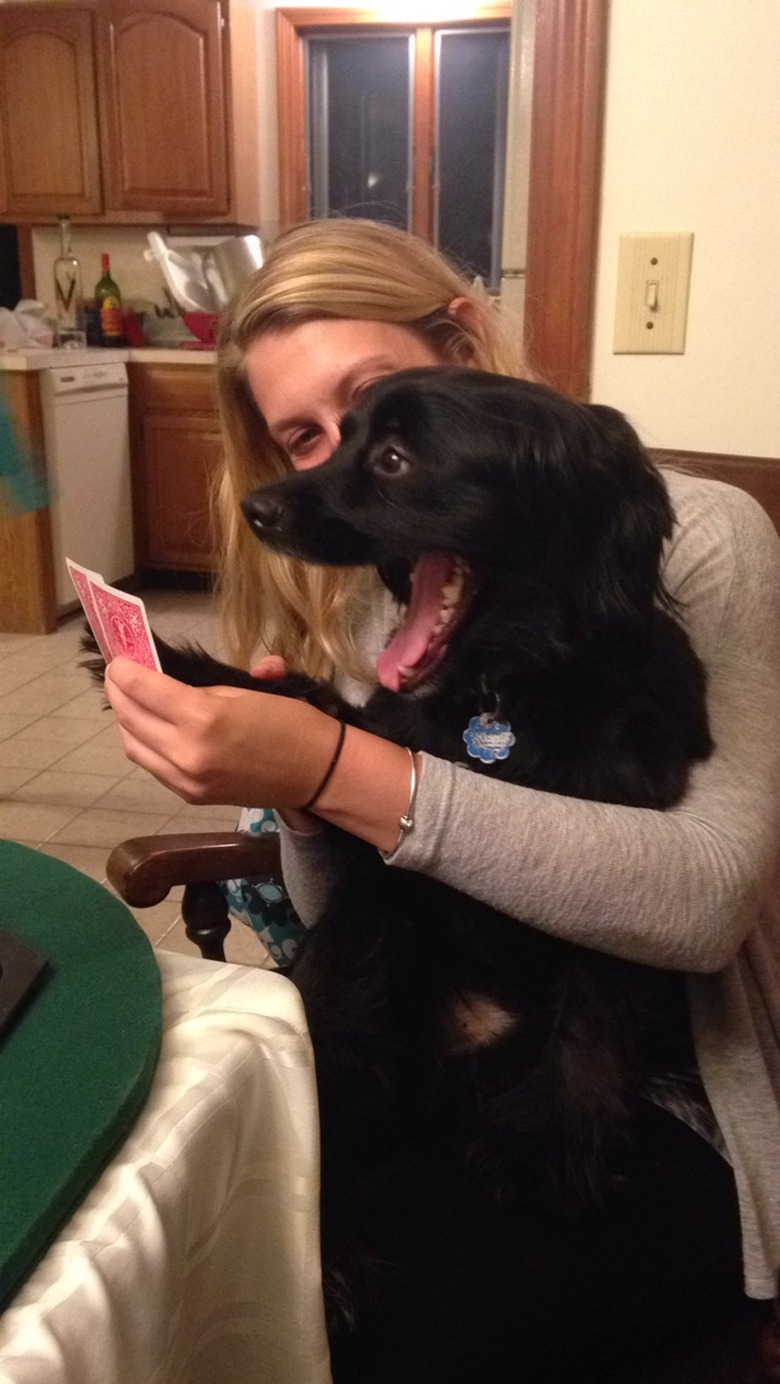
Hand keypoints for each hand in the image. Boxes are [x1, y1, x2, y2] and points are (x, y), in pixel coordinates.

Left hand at [104, 657, 343, 812]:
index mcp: (202, 719)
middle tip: (118, 675)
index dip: (124, 671)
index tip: (119, 658)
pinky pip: (152, 766)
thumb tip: (164, 678)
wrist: (317, 772)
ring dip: (126, 720)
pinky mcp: (190, 796)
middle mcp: (186, 753)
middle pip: (130, 718)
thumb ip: (199, 686)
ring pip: (133, 746)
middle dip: (118, 692)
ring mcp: (185, 780)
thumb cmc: (290, 722)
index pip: (142, 690)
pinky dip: (144, 743)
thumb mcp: (244, 690)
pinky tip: (151, 728)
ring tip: (131, 700)